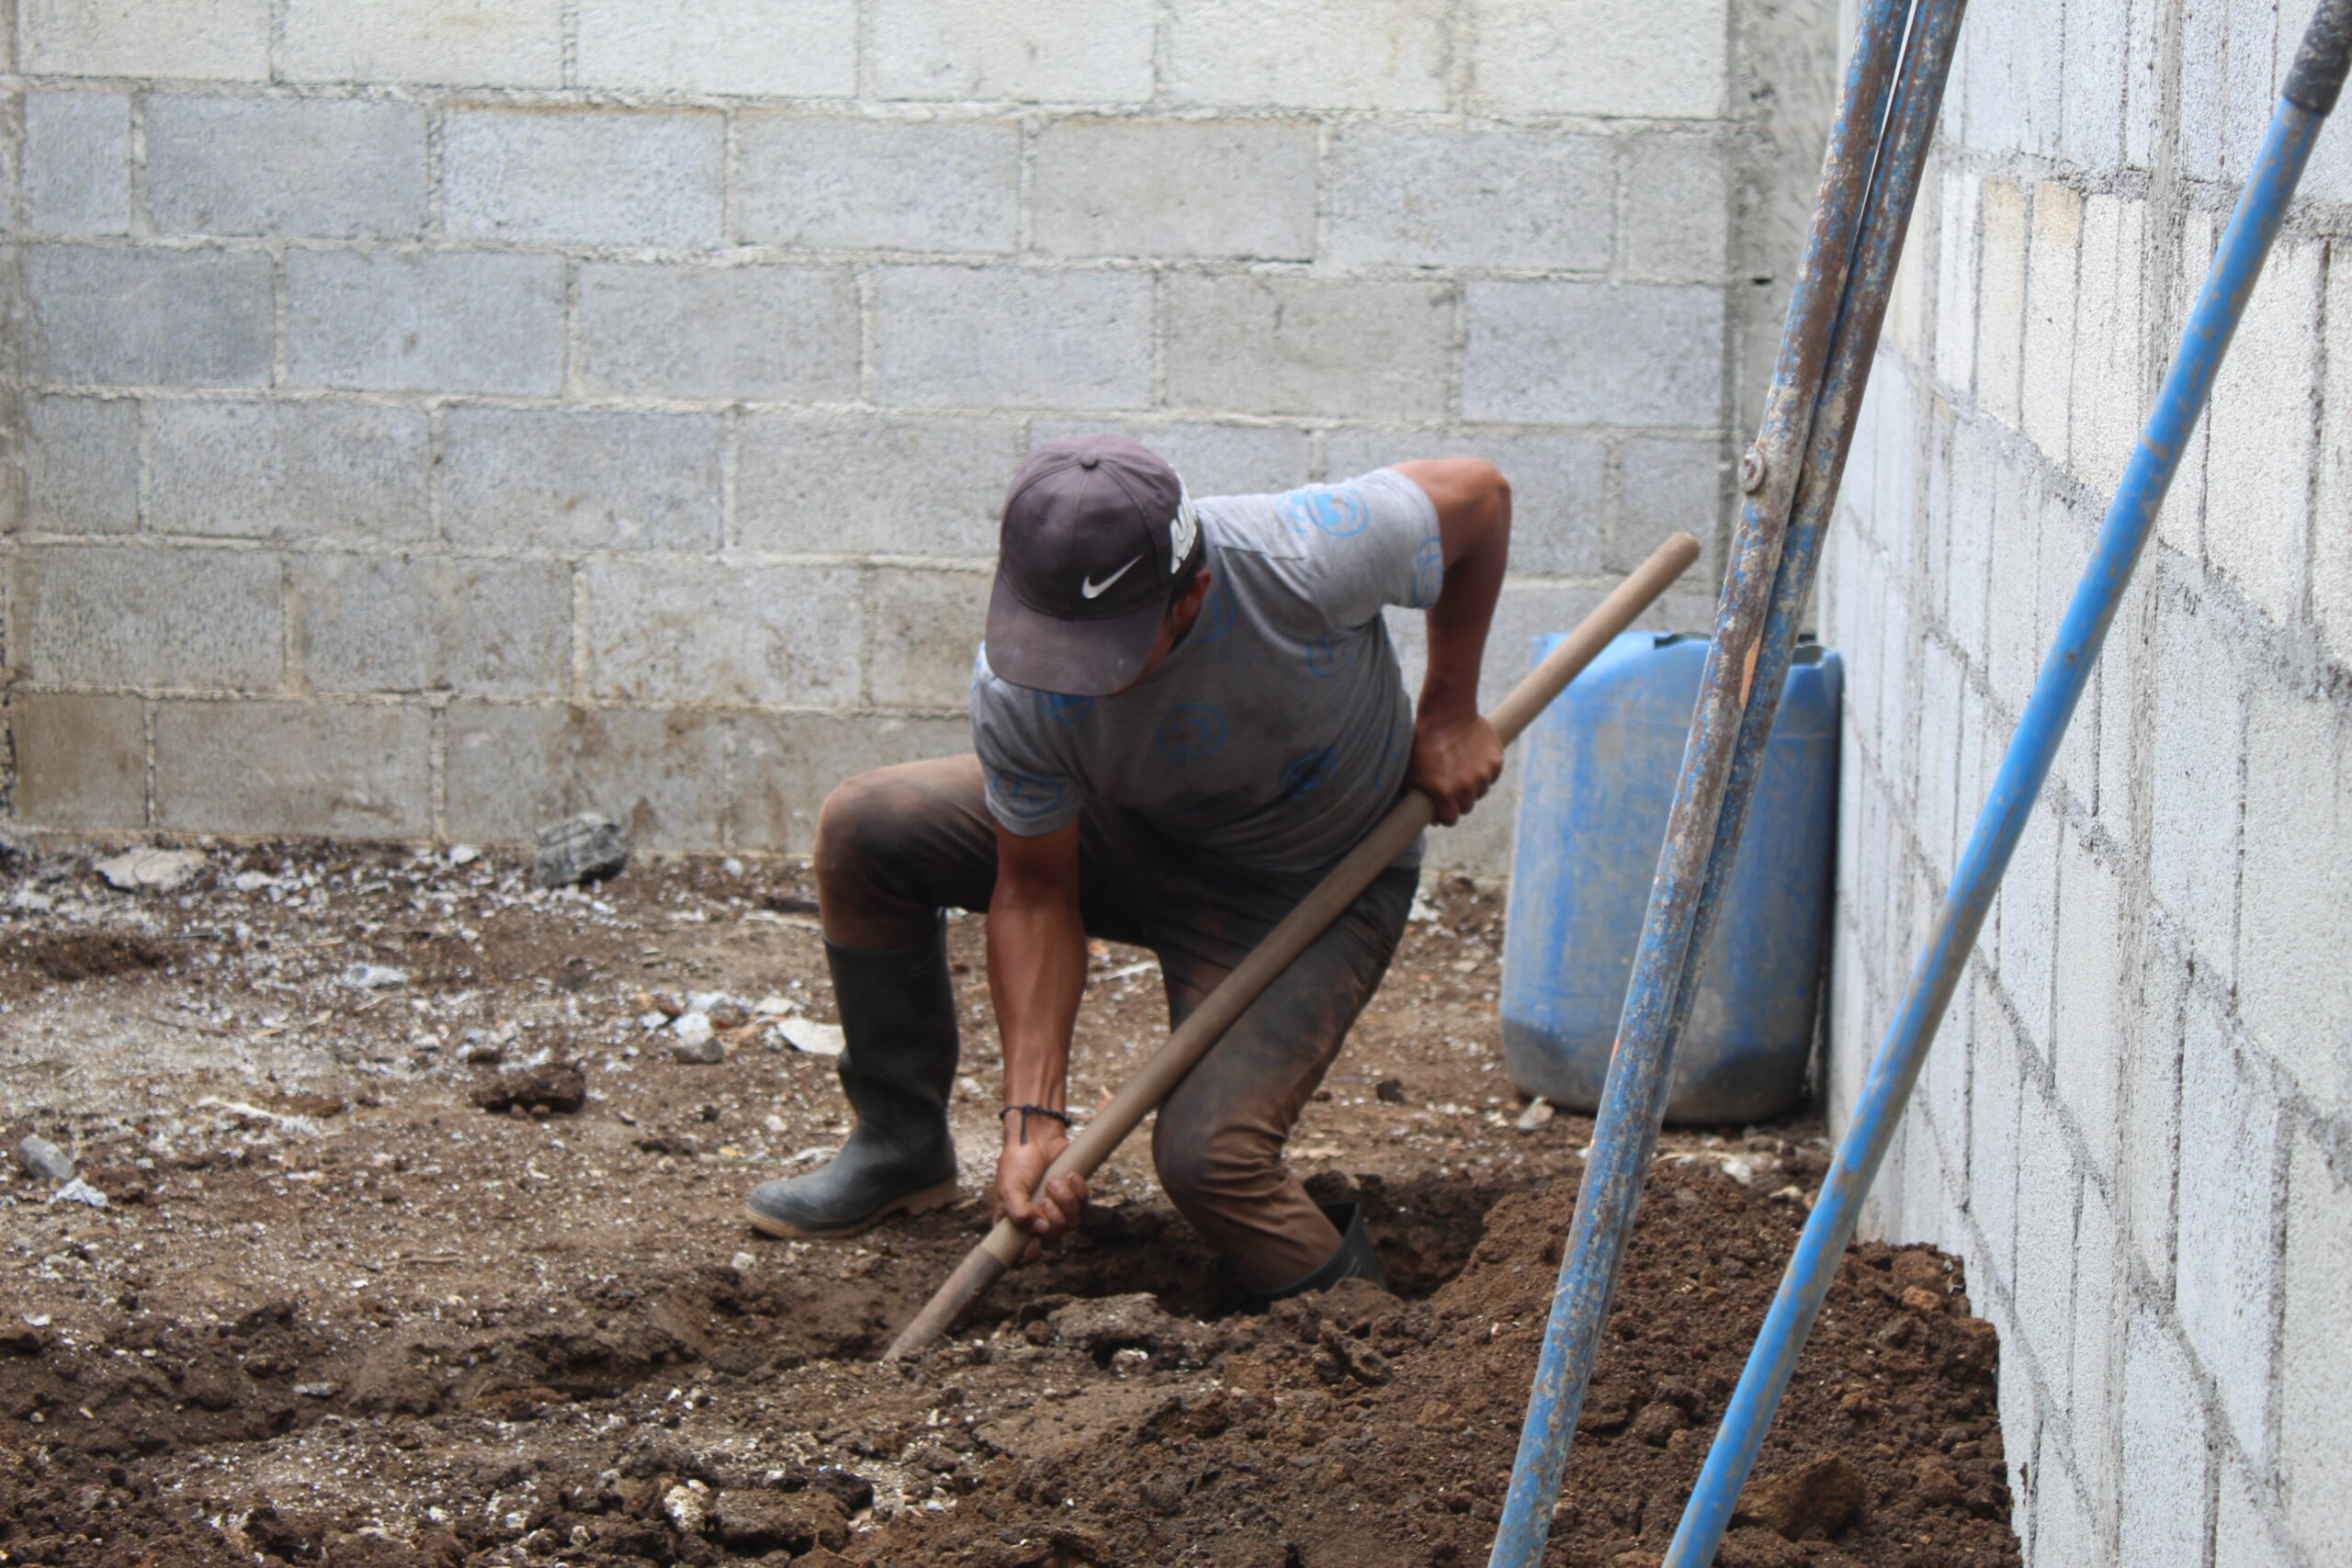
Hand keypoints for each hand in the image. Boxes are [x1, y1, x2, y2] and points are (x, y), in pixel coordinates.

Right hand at [994, 1123, 1086, 1264]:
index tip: (1035, 1243)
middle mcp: (1034, 1223)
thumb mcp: (1009, 1188)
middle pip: (1052, 1240)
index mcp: (1013, 1225)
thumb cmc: (1017, 1163)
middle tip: (1045, 1199)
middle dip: (1053, 1219)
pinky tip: (1071, 1176)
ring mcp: (1055, 1211)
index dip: (1028, 1256)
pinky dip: (1079, 1191)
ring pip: (1070, 1223)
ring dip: (1066, 1202)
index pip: (1019, 1257)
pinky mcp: (1072, 1198)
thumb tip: (1041, 1231)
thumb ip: (1020, 1213)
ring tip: (1054, 1181)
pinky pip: (1083, 1205)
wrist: (1036, 1137)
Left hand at [1407, 709, 1502, 825]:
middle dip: (1458, 800)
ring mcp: (1484, 775)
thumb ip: (1417, 798)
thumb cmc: (1423, 743)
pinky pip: (1492, 775)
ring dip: (1472, 785)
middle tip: (1451, 783)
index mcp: (1446, 794)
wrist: (1446, 714)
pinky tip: (1473, 757)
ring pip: (1480, 791)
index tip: (1443, 805)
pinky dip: (1484, 770)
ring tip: (1461, 766)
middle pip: (1466, 806)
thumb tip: (1431, 818)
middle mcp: (1467, 788)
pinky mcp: (1496, 761)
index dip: (1445, 813)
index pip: (1451, 819)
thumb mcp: (1411, 773)